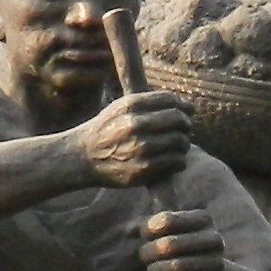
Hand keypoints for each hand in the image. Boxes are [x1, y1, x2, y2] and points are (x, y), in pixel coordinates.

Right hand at [75, 89, 194, 188]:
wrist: (83, 157)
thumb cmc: (107, 130)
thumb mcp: (120, 107)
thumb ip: (148, 103)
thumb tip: (184, 105)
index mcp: (131, 105)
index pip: (171, 100)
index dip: (184, 106)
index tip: (187, 113)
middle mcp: (136, 125)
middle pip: (178, 120)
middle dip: (186, 125)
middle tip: (184, 130)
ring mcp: (140, 148)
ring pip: (180, 142)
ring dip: (184, 144)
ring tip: (178, 146)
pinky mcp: (143, 169)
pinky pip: (176, 162)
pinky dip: (179, 161)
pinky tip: (173, 161)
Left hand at [139, 206, 229, 270]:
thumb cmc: (181, 251)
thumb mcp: (168, 233)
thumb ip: (149, 227)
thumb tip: (128, 230)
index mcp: (203, 219)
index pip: (168, 220)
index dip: (149, 229)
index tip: (144, 235)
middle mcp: (214, 239)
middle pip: (169, 245)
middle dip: (150, 253)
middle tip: (144, 258)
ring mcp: (217, 263)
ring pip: (176, 266)